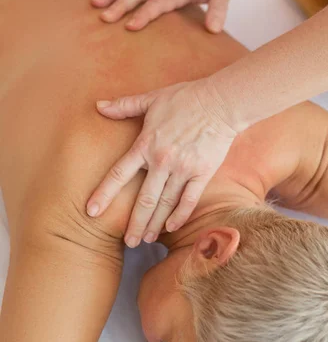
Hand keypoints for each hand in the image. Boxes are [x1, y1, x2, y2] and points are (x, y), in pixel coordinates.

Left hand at [87, 79, 235, 246]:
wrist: (221, 102)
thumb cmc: (185, 99)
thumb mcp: (151, 99)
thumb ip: (124, 106)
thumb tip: (98, 105)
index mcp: (146, 144)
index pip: (118, 174)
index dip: (104, 194)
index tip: (91, 212)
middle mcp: (162, 161)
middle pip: (144, 199)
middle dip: (134, 223)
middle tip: (127, 242)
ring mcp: (183, 169)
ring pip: (165, 204)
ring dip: (154, 224)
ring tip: (146, 239)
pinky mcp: (202, 173)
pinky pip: (188, 200)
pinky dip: (179, 216)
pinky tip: (171, 228)